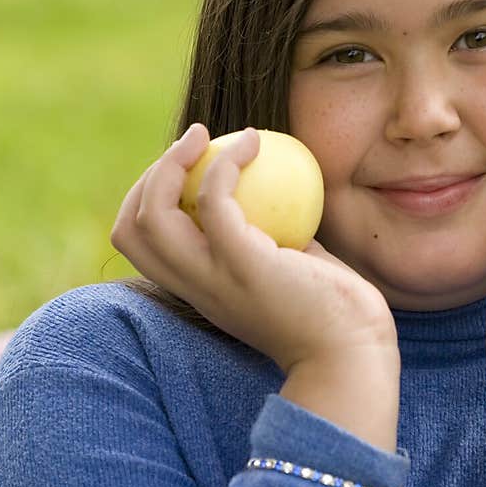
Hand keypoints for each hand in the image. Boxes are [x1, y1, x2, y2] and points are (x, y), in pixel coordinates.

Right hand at [110, 124, 397, 374]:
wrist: (354, 352)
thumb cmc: (334, 311)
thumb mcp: (291, 265)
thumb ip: (273, 235)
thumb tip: (275, 189)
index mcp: (199, 290)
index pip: (141, 246)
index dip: (146, 199)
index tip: (186, 169)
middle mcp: (195, 287)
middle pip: (130, 229)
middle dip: (147, 176)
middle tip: (192, 143)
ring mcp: (214, 278)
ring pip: (153, 215)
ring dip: (172, 162)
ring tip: (205, 134)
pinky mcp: (243, 264)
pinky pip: (214, 200)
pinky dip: (226, 162)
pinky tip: (255, 142)